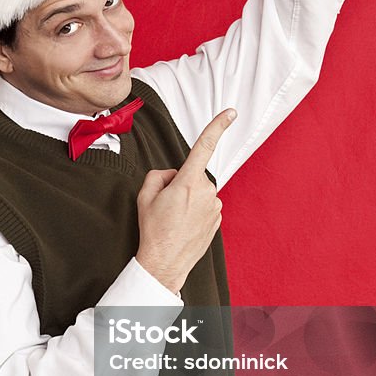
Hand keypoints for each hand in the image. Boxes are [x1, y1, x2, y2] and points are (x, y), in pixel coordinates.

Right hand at [135, 108, 236, 293]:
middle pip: (193, 175)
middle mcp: (206, 192)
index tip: (231, 112)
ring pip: (199, 192)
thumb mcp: (145, 195)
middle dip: (180, 183)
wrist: (165, 263)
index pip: (204, 146)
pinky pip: (205, 206)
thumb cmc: (154, 230)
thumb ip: (159, 174)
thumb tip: (172, 175)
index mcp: (188, 182)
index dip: (218, 126)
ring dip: (187, 199)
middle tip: (165, 205)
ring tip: (173, 219)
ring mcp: (215, 207)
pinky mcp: (217, 220)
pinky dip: (194, 212)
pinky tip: (183, 226)